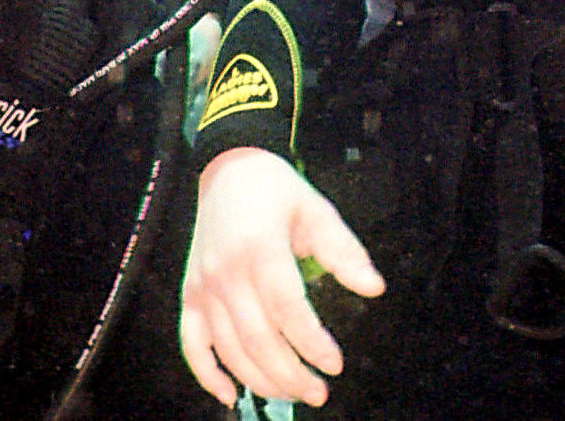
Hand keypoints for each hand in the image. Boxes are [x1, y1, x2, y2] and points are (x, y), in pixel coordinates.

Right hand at [179, 145, 384, 407]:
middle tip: (319, 392)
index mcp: (260, 249)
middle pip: (258, 338)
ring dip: (260, 381)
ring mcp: (204, 286)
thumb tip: (374, 288)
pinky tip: (230, 393)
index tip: (334, 364)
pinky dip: (206, 374)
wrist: (227, 171)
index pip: (287, 308)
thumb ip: (344, 252)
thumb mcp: (317, 211)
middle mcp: (226, 272)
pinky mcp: (190, 294)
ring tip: (292, 393)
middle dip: (290, 374)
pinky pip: (192, 343)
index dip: (311, 342)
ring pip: (229, 349)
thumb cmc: (275, 190)